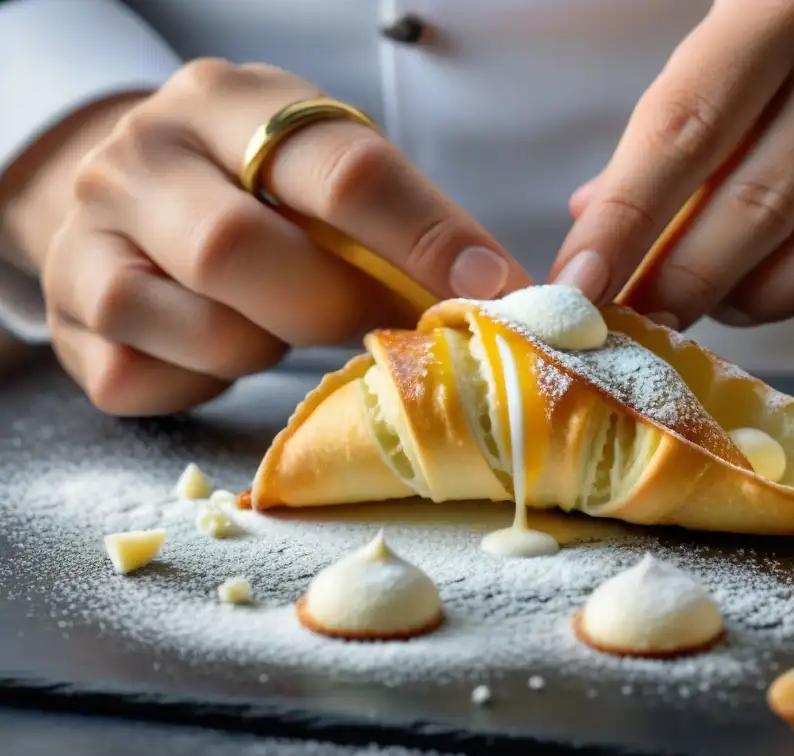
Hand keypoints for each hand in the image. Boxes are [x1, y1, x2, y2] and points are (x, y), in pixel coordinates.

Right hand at [36, 59, 527, 414]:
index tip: (490, 290)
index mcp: (227, 102)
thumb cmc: (253, 190)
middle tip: (383, 328)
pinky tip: (213, 351)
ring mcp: (91, 238)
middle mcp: (143, 157)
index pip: (341, 168)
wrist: (128, 198)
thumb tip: (488, 292)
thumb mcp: (318, 171)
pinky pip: (146, 381)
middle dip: (335, 306)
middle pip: (241, 250)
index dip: (426, 238)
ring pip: (202, 327)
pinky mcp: (70, 317)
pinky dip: (202, 383)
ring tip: (277, 326)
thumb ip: (392, 221)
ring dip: (265, 347)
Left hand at [554, 0, 793, 328]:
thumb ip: (661, 145)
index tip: (577, 285)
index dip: (622, 219)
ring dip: (721, 295)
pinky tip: (741, 301)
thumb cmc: (792, 68)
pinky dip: (778, 296)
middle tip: (623, 321)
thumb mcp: (721, 77)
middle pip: (741, 197)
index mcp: (769, 5)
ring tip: (678, 309)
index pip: (677, 130)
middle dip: (669, 276)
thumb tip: (585, 224)